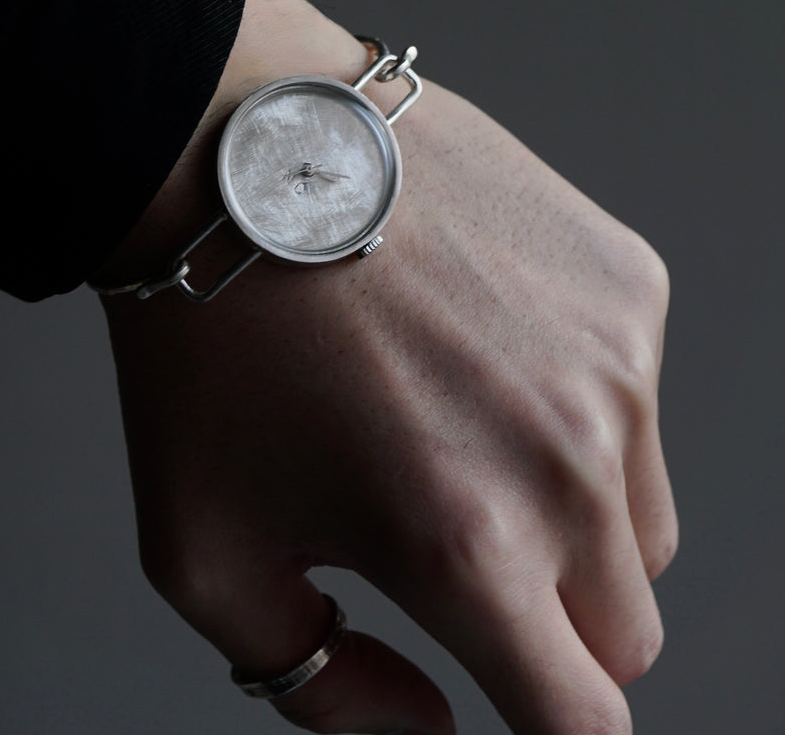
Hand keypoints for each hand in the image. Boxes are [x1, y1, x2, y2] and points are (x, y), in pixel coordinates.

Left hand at [100, 0, 675, 734]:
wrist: (244, 161)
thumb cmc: (205, 346)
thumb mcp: (203, 550)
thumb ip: (317, 682)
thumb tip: (430, 723)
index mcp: (467, 546)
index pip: (585, 720)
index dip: (550, 725)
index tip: (511, 686)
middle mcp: (570, 458)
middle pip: (623, 625)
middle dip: (550, 616)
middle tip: (454, 536)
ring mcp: (615, 359)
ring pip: (638, 513)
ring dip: (569, 507)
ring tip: (457, 422)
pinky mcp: (627, 282)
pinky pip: (631, 396)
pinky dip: (573, 398)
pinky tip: (480, 336)